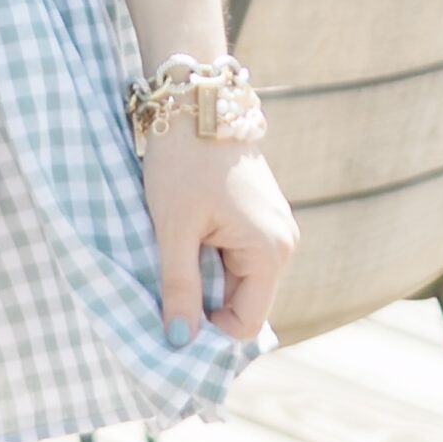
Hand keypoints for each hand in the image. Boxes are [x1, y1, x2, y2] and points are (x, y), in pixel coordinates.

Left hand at [141, 121, 295, 346]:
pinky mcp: (259, 216)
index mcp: (271, 251)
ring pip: (237, 281)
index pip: (247, 324)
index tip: (168, 328)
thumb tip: (181, 341)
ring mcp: (273, 228)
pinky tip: (182, 246)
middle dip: (204, 308)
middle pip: (243, 304)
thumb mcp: (174, 228)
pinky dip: (208, 261)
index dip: (209, 335)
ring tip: (168, 265)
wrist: (195, 100)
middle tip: (159, 299)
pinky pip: (236, 257)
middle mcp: (283, 244)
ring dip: (203, 283)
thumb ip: (180, 287)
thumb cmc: (184, 162)